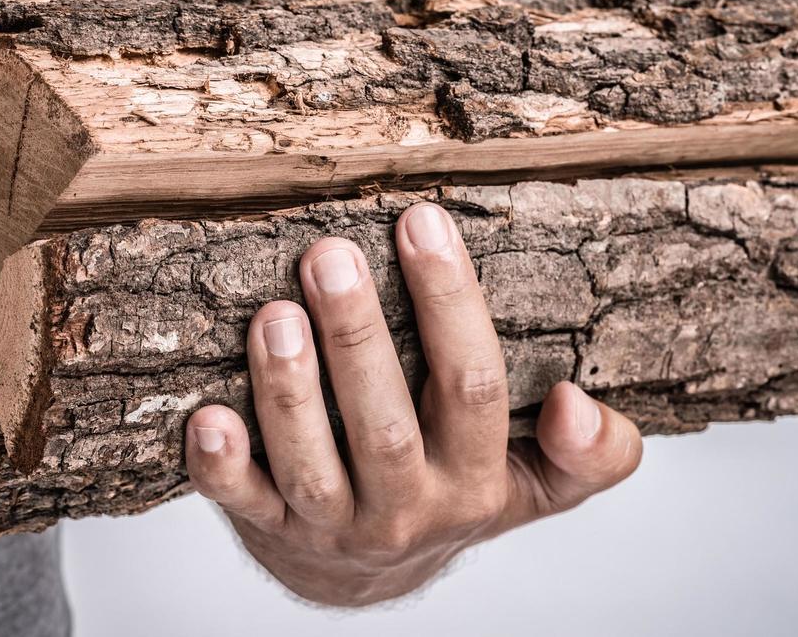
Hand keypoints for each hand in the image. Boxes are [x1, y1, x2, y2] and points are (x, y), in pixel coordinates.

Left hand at [185, 202, 642, 606]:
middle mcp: (406, 508)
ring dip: (290, 391)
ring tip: (273, 315)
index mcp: (476, 480)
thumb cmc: (452, 493)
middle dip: (355, 338)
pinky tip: (208, 415)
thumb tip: (581, 404)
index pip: (473, 386)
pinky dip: (221, 464)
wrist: (371, 578)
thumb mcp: (538, 484)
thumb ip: (589, 454)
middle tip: (329, 256)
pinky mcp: (270, 530)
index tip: (421, 220)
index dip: (449, 303)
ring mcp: (332, 523)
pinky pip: (242, 502)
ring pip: (309, 465)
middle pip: (384, 427)